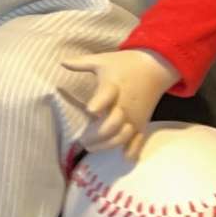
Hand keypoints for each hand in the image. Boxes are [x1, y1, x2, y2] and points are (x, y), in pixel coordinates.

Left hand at [61, 48, 178, 160]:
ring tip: (92, 147)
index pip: (106, 96)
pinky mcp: (143, 122)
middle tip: (82, 140)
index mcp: (113, 87)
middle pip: (112, 125)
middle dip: (96, 135)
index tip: (90, 110)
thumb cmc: (124, 64)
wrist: (155, 66)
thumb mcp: (102, 60)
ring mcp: (135, 115)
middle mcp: (124, 104)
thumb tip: (61, 62)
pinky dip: (133, 149)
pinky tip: (124, 156)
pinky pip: (139, 139)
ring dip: (107, 145)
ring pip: (123, 136)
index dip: (99, 103)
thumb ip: (81, 63)